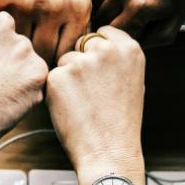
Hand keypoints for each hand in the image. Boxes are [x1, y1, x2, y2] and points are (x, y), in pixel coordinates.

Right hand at [0, 0, 90, 64]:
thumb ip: (74, 30)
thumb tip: (68, 70)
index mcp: (76, 8)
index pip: (66, 56)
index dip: (56, 65)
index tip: (46, 67)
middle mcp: (52, 7)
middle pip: (42, 57)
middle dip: (34, 62)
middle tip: (26, 64)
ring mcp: (23, 3)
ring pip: (17, 47)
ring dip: (13, 51)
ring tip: (10, 53)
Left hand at [47, 26, 145, 184]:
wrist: (109, 152)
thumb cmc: (120, 121)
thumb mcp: (132, 80)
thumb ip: (116, 57)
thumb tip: (95, 42)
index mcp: (129, 48)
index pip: (103, 32)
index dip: (97, 50)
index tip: (100, 69)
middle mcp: (106, 50)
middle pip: (82, 43)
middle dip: (81, 61)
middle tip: (92, 91)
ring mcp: (81, 62)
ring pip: (65, 60)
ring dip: (68, 77)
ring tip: (84, 103)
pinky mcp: (59, 76)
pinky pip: (52, 77)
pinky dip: (56, 91)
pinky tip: (72, 108)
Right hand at [85, 0, 184, 46]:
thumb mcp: (174, 22)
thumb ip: (150, 42)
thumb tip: (123, 47)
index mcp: (141, 7)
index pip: (114, 35)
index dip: (118, 39)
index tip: (122, 36)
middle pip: (100, 18)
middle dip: (107, 24)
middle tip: (116, 23)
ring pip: (92, 0)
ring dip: (99, 7)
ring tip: (113, 7)